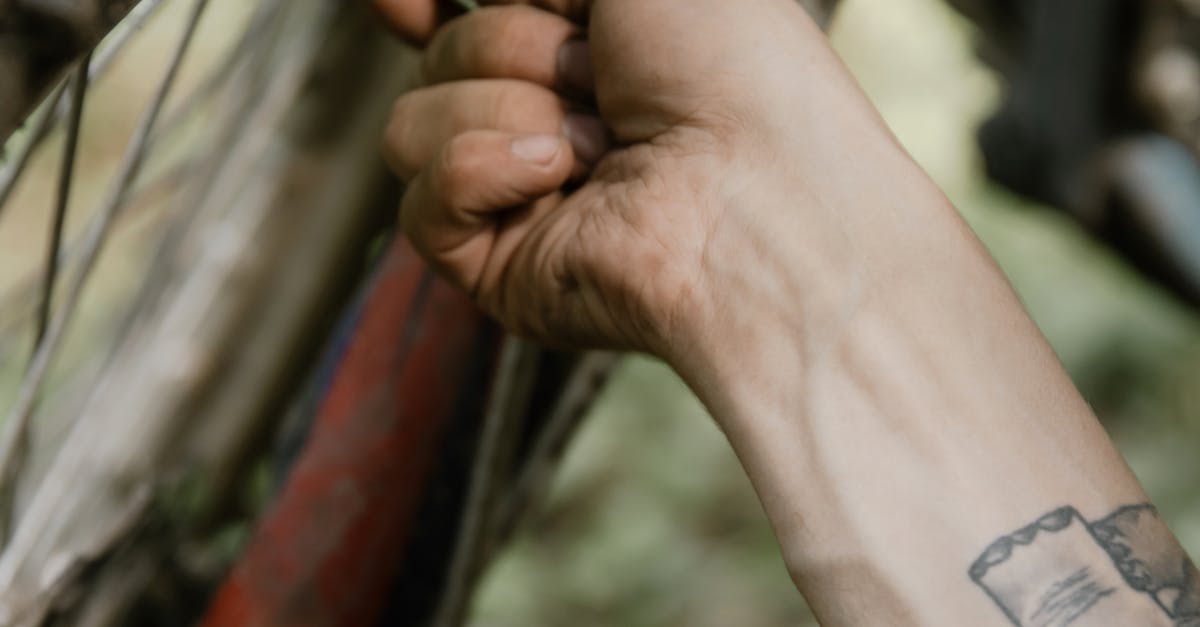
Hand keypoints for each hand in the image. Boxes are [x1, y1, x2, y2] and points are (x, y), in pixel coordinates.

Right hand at [378, 0, 904, 358]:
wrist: (758, 185)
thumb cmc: (727, 61)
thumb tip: (411, 2)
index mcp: (579, 50)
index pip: (455, 24)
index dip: (419, 8)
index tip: (408, 4)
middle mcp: (544, 122)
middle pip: (438, 56)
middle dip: (519, 45)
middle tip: (607, 78)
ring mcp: (517, 198)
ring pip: (412, 125)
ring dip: (510, 108)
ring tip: (601, 142)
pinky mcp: (498, 267)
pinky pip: (422, 201)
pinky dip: (486, 172)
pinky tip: (560, 178)